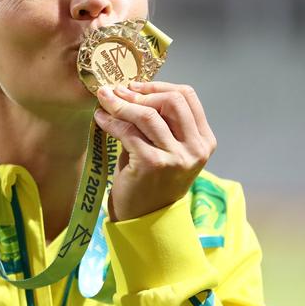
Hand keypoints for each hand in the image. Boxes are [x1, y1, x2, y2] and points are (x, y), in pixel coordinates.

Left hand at [93, 82, 216, 221]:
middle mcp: (195, 148)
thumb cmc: (151, 180)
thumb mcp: (164, 147)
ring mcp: (176, 157)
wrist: (144, 220)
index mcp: (203, 140)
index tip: (135, 86)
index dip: (159, 85)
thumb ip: (158, 121)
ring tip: (104, 100)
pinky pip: (129, 132)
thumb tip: (130, 88)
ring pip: (148, 115)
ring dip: (121, 104)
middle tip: (117, 92)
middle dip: (141, 92)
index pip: (187, 96)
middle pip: (172, 100)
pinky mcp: (153, 164)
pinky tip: (100, 119)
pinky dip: (111, 122)